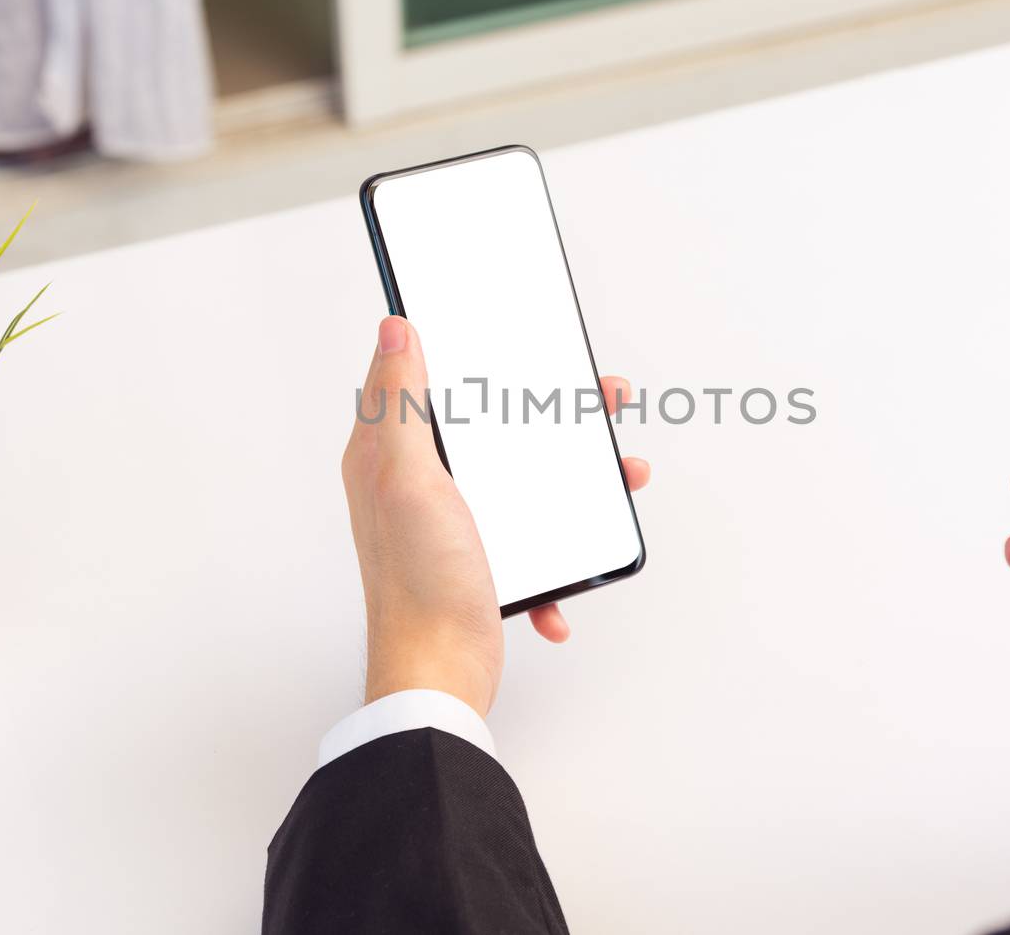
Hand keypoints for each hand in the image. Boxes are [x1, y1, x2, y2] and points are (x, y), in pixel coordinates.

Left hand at [341, 316, 650, 716]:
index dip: (470, 352)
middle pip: (492, 425)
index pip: (425, 379)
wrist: (438, 680)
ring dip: (574, 476)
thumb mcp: (408, 480)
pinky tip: (569, 570)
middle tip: (597, 399)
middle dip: (549, 412)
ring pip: (525, 478)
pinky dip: (563, 549)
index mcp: (391, 456)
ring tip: (618, 475)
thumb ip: (401, 404)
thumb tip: (395, 330)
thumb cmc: (418, 587)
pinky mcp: (483, 559)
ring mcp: (453, 522)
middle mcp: (418, 484)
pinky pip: (535, 538)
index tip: (516, 335)